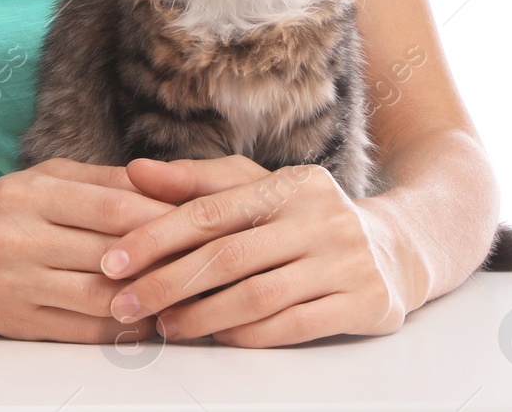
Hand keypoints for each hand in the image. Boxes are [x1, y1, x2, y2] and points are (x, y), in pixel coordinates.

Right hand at [0, 157, 183, 342]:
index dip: (160, 218)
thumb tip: (164, 186)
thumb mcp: (36, 182)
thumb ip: (98, 183)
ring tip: (185, 296)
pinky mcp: (14, 323)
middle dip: (164, 260)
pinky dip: (120, 328)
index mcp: (27, 192)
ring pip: (101, 297)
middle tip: (207, 264)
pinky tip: (146, 321)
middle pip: (111, 253)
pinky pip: (81, 330)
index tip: (199, 224)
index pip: (110, 206)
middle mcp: (17, 235)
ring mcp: (14, 283)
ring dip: (148, 300)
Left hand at [97, 155, 410, 346]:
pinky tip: (219, 340)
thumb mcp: (260, 189)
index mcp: (287, 184)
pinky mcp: (364, 302)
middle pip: (228, 255)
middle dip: (168, 283)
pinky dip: (251, 335)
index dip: (156, 237)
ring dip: (203, 315)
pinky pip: (296, 325)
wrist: (398, 249)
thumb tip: (134, 172)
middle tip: (125, 304)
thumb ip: (197, 182)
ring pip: (259, 294)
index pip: (209, 211)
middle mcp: (318, 217)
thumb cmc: (307, 218)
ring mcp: (344, 260)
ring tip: (164, 327)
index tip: (113, 261)